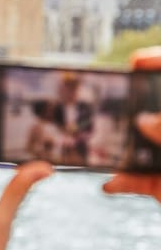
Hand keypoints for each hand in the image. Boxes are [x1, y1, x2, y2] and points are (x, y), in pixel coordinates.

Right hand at [103, 47, 160, 201]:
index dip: (158, 64)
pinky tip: (109, 184)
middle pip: (152, 112)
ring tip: (95, 143)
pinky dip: (120, 182)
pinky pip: (134, 180)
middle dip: (128, 108)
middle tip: (105, 102)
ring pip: (138, 146)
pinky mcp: (160, 186)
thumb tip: (144, 121)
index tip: (135, 63)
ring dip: (115, 147)